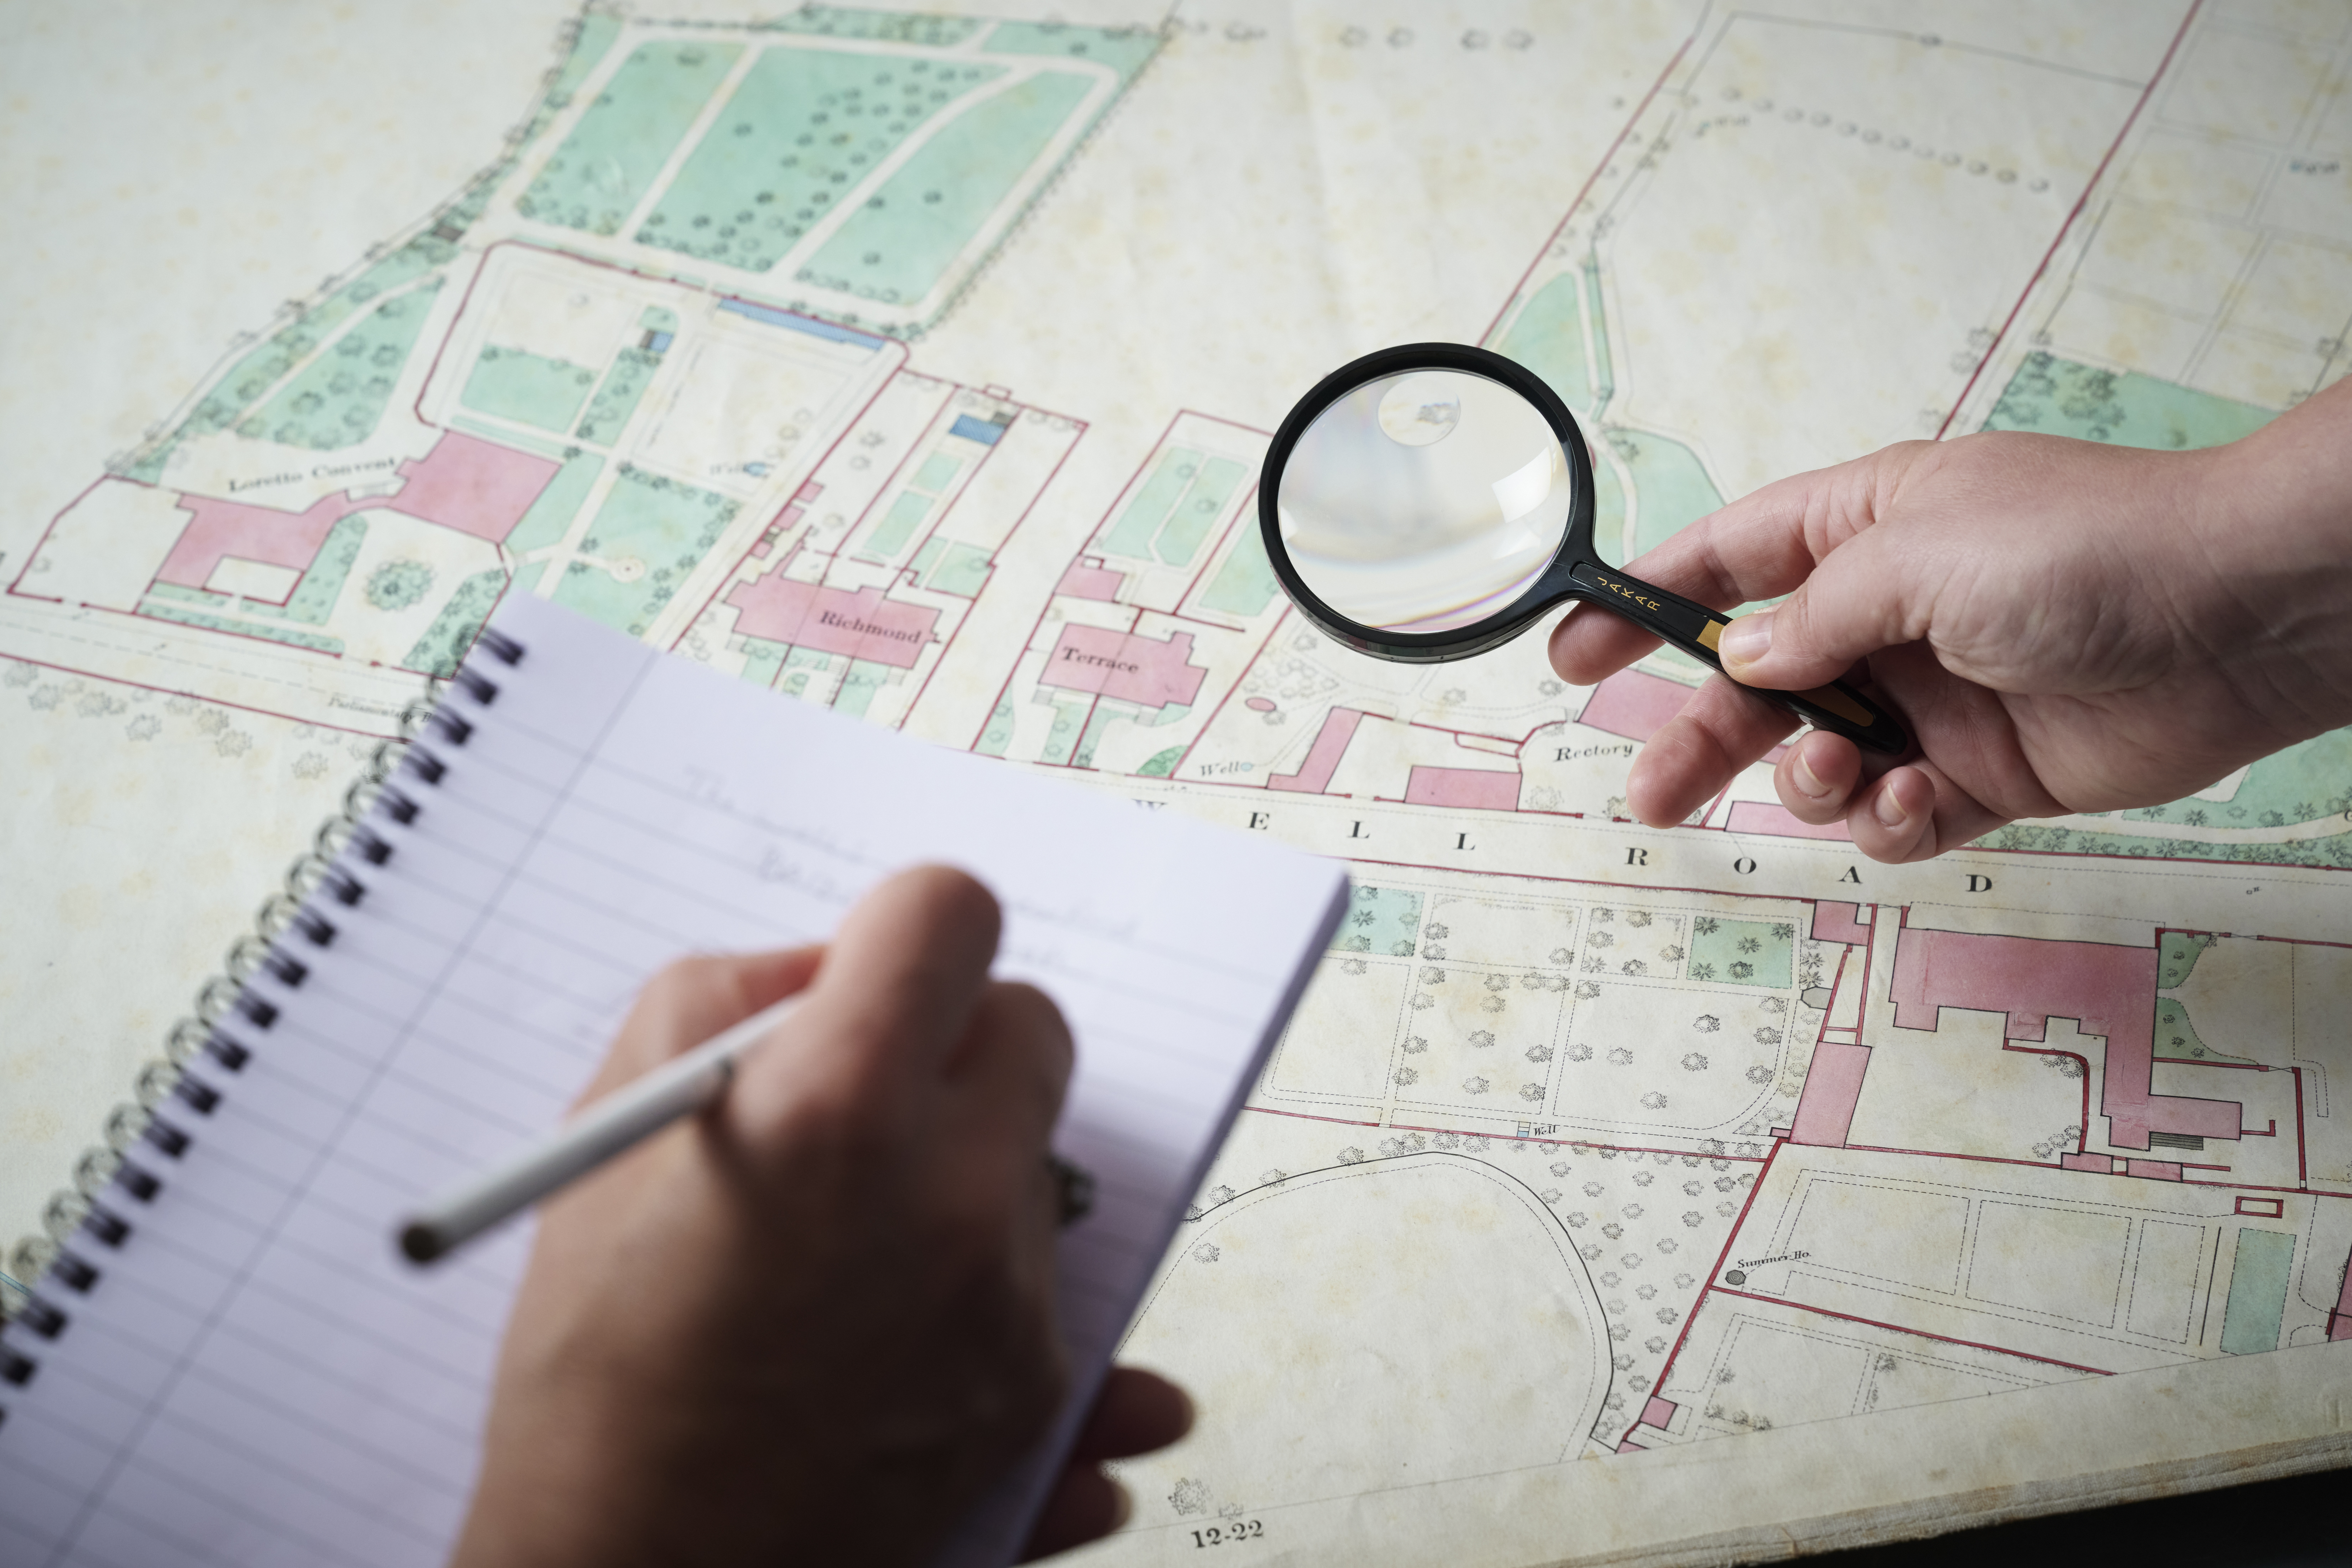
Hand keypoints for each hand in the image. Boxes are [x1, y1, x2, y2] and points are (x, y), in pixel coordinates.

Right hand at [452, 866, 1190, 1567]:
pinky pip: (1055, 1280)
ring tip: (851, 1252)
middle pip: (1030, 1026)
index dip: (904, 934)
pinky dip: (985, 1280)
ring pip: (1037, 1156)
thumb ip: (733, 996)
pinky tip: (893, 1328)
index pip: (954, 915)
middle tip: (862, 1113)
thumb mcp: (614, 1125)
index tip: (873, 979)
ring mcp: (1008, 1300)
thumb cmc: (598, 1353)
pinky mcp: (1036, 1386)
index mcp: (837, 1107)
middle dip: (952, 1046)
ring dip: (967, 1169)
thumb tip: (833, 972)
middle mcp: (952, 1195)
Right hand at [1549, 378, 2351, 860]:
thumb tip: (1745, 660)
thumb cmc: (2090, 547)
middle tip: (1653, 791)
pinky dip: (1888, 822)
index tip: (1573, 651)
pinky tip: (1911, 802)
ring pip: (1818, 761)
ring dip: (1806, 780)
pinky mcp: (1984, 773)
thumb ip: (1816, 616)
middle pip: (1754, 686)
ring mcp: (1934, 699)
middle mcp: (1888, 617)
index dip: (1645, 607)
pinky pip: (1897, 816)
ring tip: (1836, 771)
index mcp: (1864, 532)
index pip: (1726, 566)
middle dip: (1699, 737)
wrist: (2242, 616)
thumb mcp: (1922, 554)